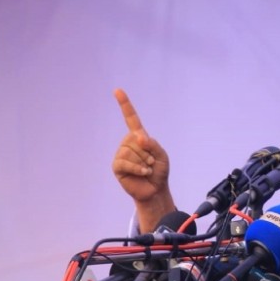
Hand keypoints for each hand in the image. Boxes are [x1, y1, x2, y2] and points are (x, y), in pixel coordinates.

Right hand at [111, 88, 174, 230]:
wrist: (155, 190)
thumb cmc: (159, 171)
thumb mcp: (162, 155)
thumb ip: (153, 144)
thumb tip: (139, 138)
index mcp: (138, 137)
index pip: (130, 118)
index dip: (124, 104)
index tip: (117, 90)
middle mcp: (128, 143)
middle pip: (136, 140)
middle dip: (148, 153)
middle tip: (151, 163)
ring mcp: (121, 154)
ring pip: (132, 152)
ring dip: (144, 162)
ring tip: (146, 169)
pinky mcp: (117, 166)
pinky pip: (127, 162)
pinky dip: (138, 168)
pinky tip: (142, 173)